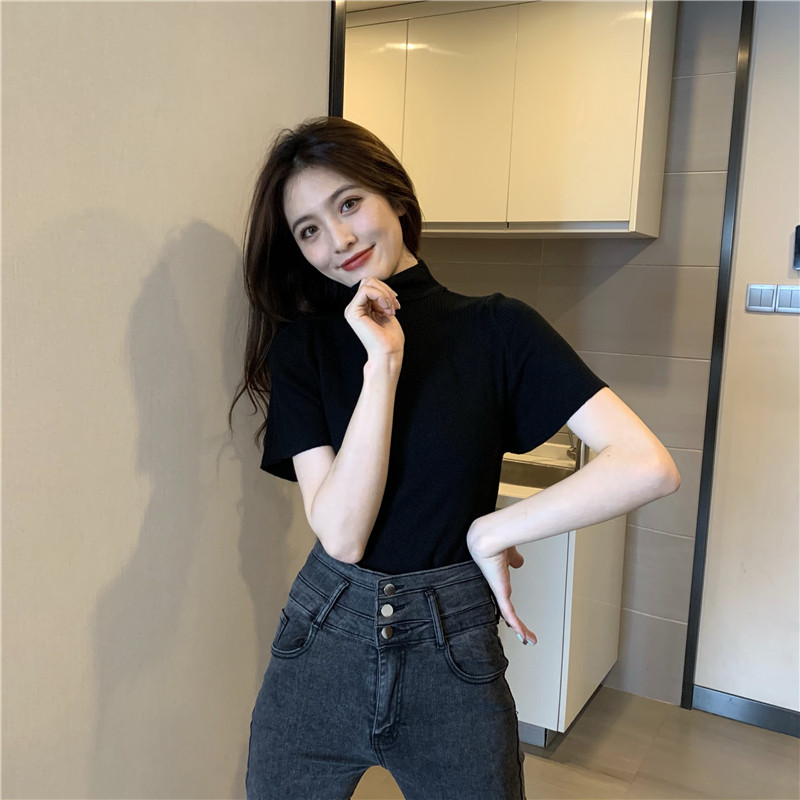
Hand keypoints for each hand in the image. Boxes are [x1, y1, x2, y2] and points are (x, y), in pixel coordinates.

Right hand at [344, 277, 403, 358]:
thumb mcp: (386, 311)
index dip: (386, 290)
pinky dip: (380, 296)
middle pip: (368, 281)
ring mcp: (352, 310)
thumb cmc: (390, 338)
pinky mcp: (353, 312)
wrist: (388, 353)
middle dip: (386, 290)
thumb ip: (381, 298)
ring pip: (367, 283)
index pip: (371, 285)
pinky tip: (386, 309)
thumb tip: (381, 285)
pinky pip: (366, 290)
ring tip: (391, 309)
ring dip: (385, 293)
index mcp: (362, 308)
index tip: (396, 304)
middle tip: (395, 306)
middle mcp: (354, 308)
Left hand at [467, 523, 536, 646]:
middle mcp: (497, 586)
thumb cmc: (495, 540)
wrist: (487, 539)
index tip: (513, 618)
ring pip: (508, 615)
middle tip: (522, 634)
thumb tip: (518, 562)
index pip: (504, 597)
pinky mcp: (500, 592)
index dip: (508, 608)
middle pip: (506, 610)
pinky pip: (510, 613)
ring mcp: (498, 591)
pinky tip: (523, 635)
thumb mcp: (509, 553)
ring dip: (519, 628)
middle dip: (515, 623)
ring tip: (527, 639)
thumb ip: (513, 558)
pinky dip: (518, 625)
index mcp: (498, 578)